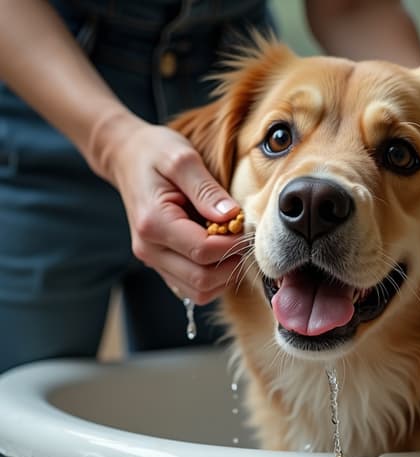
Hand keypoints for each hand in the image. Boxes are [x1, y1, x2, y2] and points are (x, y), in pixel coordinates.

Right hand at [94, 114, 245, 304]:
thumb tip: (231, 217)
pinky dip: (213, 277)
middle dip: (230, 262)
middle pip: (202, 280)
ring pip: (199, 291)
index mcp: (154, 223)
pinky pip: (193, 287)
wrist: (126, 157)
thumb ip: (207, 190)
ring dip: (223, 274)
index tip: (244, 224)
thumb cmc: (155, 153)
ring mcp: (153, 261)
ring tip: (229, 243)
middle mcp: (149, 249)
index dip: (232, 243)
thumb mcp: (183, 158)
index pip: (204, 251)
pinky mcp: (161, 265)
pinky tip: (218, 250)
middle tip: (241, 236)